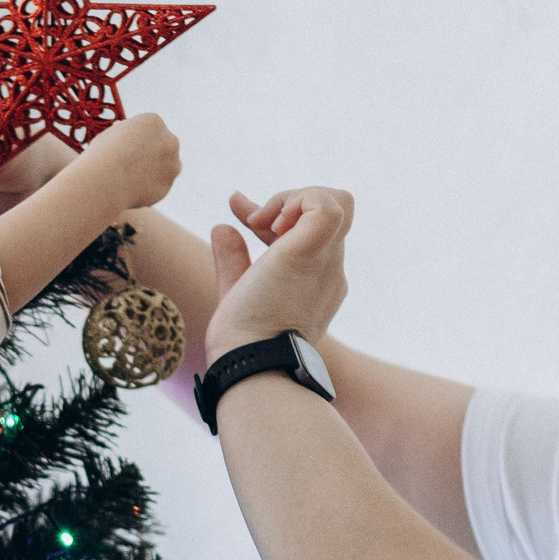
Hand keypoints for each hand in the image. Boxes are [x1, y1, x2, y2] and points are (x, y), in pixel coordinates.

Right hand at [68, 111, 180, 212]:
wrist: (104, 181)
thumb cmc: (102, 155)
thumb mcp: (113, 134)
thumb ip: (129, 137)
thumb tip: (131, 143)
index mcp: (154, 121)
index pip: (151, 129)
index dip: (138, 140)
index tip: (127, 148)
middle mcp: (169, 140)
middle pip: (164, 146)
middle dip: (153, 154)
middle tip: (133, 164)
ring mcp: (172, 164)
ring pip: (166, 168)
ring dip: (154, 171)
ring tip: (130, 178)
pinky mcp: (167, 185)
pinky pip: (158, 187)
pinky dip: (148, 189)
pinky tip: (131, 189)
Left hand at [206, 188, 355, 361]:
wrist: (251, 361)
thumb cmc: (244, 339)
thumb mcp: (238, 290)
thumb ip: (233, 260)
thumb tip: (221, 227)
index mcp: (316, 280)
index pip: (308, 229)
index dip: (276, 211)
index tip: (239, 209)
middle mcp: (329, 268)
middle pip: (328, 212)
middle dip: (287, 202)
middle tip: (250, 218)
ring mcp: (326, 260)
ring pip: (337, 201)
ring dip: (295, 199)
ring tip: (262, 223)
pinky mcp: (312, 252)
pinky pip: (328, 205)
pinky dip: (297, 200)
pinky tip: (269, 222)